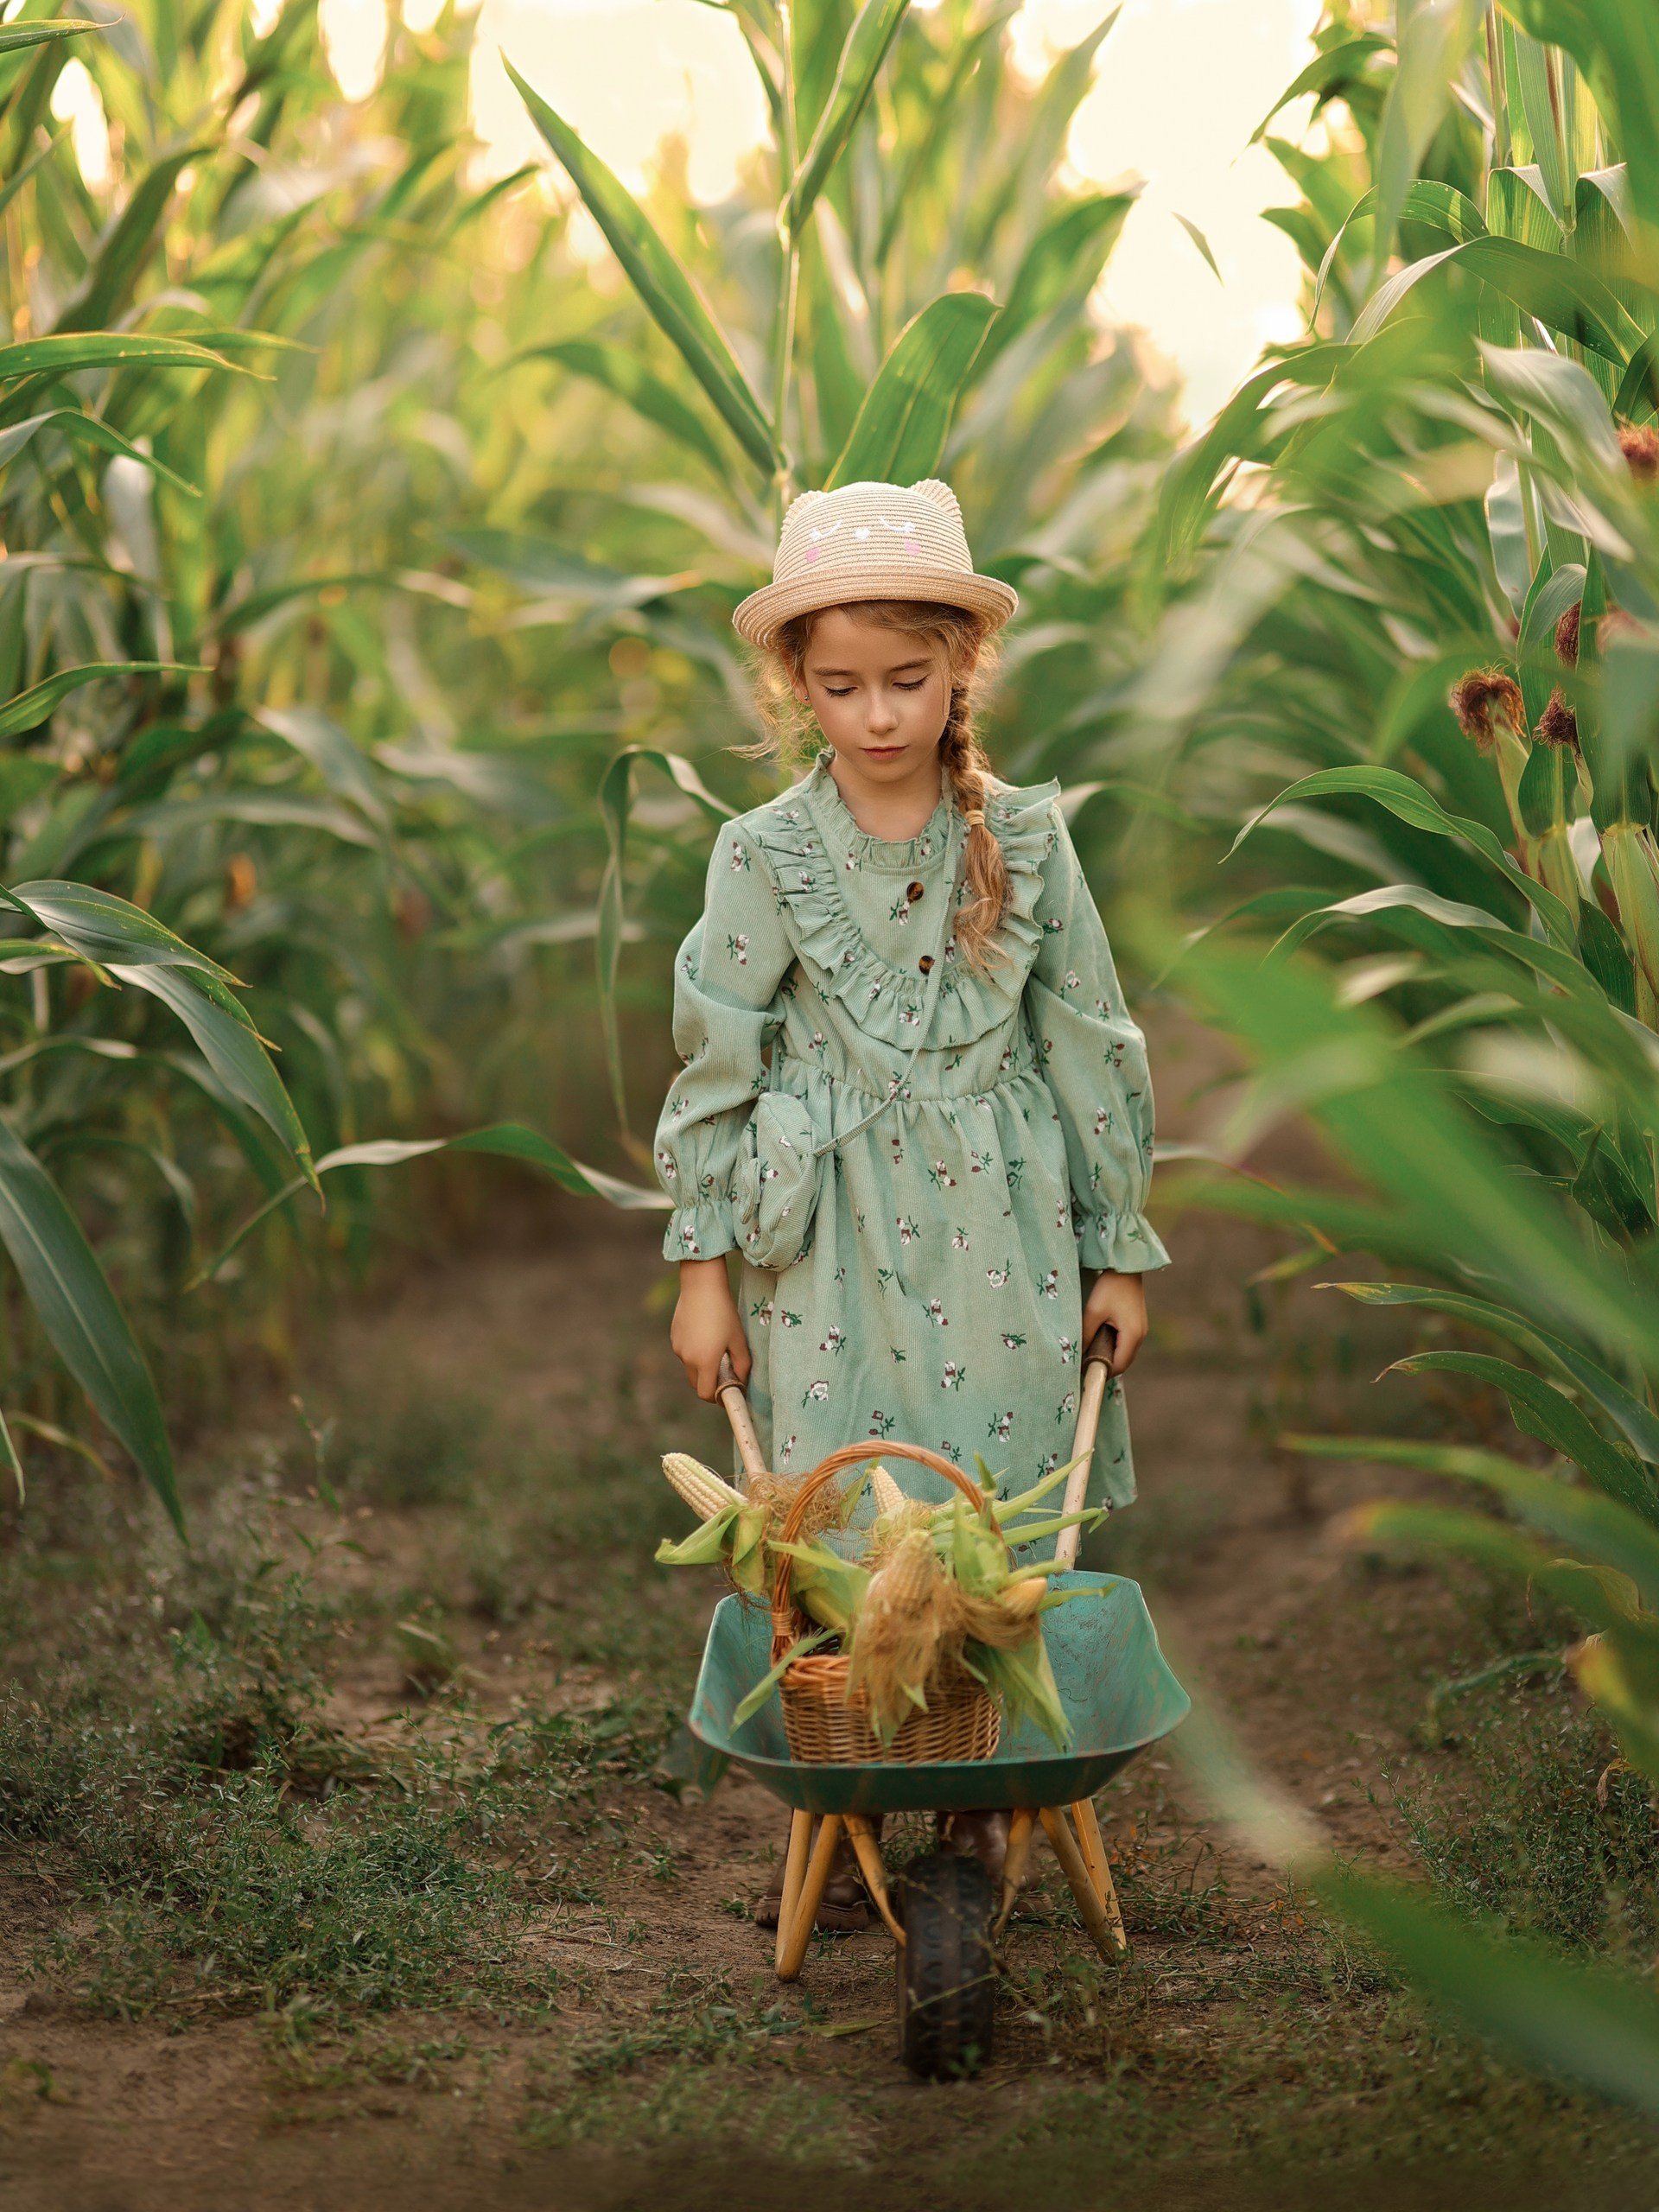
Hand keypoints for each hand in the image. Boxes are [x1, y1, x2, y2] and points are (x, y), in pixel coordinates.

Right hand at [671, 1257, 750, 1401]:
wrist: (701, 1285)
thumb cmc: (723, 1312)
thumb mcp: (738, 1339)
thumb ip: (742, 1364)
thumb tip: (741, 1380)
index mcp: (704, 1361)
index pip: (705, 1394)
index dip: (716, 1396)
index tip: (726, 1389)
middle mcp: (687, 1358)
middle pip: (696, 1383)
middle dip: (709, 1382)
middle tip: (724, 1368)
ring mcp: (678, 1347)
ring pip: (690, 1367)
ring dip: (701, 1365)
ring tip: (715, 1344)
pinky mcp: (674, 1336)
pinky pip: (684, 1352)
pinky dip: (694, 1351)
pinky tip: (704, 1332)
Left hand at [1081, 1270, 1148, 1375]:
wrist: (1125, 1267)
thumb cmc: (1109, 1288)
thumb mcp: (1093, 1312)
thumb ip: (1085, 1335)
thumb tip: (1078, 1354)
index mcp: (1132, 1335)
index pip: (1119, 1365)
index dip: (1103, 1371)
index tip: (1085, 1371)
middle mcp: (1141, 1335)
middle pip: (1124, 1361)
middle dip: (1106, 1364)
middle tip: (1085, 1362)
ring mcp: (1141, 1329)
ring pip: (1125, 1352)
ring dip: (1110, 1354)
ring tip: (1090, 1351)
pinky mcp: (1137, 1323)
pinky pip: (1126, 1342)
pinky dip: (1114, 1345)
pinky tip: (1100, 1339)